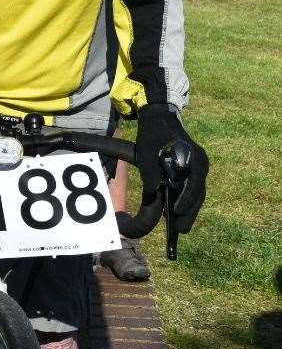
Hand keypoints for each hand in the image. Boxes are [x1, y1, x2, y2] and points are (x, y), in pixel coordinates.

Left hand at [135, 104, 208, 231]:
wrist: (159, 118)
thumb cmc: (153, 134)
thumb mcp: (148, 150)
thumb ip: (150, 169)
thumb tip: (154, 189)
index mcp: (195, 157)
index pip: (195, 182)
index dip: (187, 198)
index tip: (177, 211)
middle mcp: (200, 164)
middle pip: (198, 192)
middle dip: (189, 211)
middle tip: (181, 230)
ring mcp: (198, 168)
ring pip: (196, 193)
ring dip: (188, 210)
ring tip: (180, 228)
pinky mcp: (192, 172)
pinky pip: (191, 190)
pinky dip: (185, 201)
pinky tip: (176, 214)